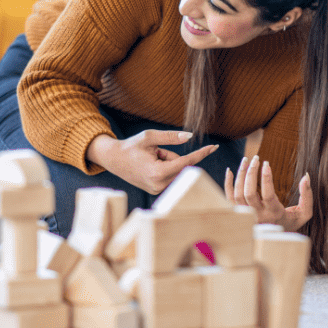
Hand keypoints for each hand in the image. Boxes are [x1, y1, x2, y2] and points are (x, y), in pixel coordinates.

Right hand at [88, 130, 218, 194]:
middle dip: (171, 155)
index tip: (214, 147)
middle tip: (154, 152)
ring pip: (176, 171)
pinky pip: (170, 176)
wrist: (113, 159)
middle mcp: (159, 185)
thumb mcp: (150, 137)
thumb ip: (171, 137)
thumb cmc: (131, 146)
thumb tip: (190, 136)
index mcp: (158, 172)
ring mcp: (157, 190)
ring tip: (150, 159)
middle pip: (181, 166)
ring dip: (168, 162)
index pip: (186, 161)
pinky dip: (165, 168)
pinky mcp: (156, 191)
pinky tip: (150, 167)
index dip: (201, 153)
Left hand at [224, 155, 312, 231]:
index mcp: (275, 214)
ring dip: (240, 175)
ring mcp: (247, 215)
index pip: (268, 195)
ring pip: (238, 194)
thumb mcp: (304, 212)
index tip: (267, 163)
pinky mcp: (238, 213)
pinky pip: (228, 198)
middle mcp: (259, 216)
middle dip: (251, 173)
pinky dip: (227, 184)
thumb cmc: (291, 222)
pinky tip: (230, 170)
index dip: (266, 178)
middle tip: (256, 158)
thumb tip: (306, 176)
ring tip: (246, 160)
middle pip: (249, 193)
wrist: (275, 241)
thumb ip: (307, 195)